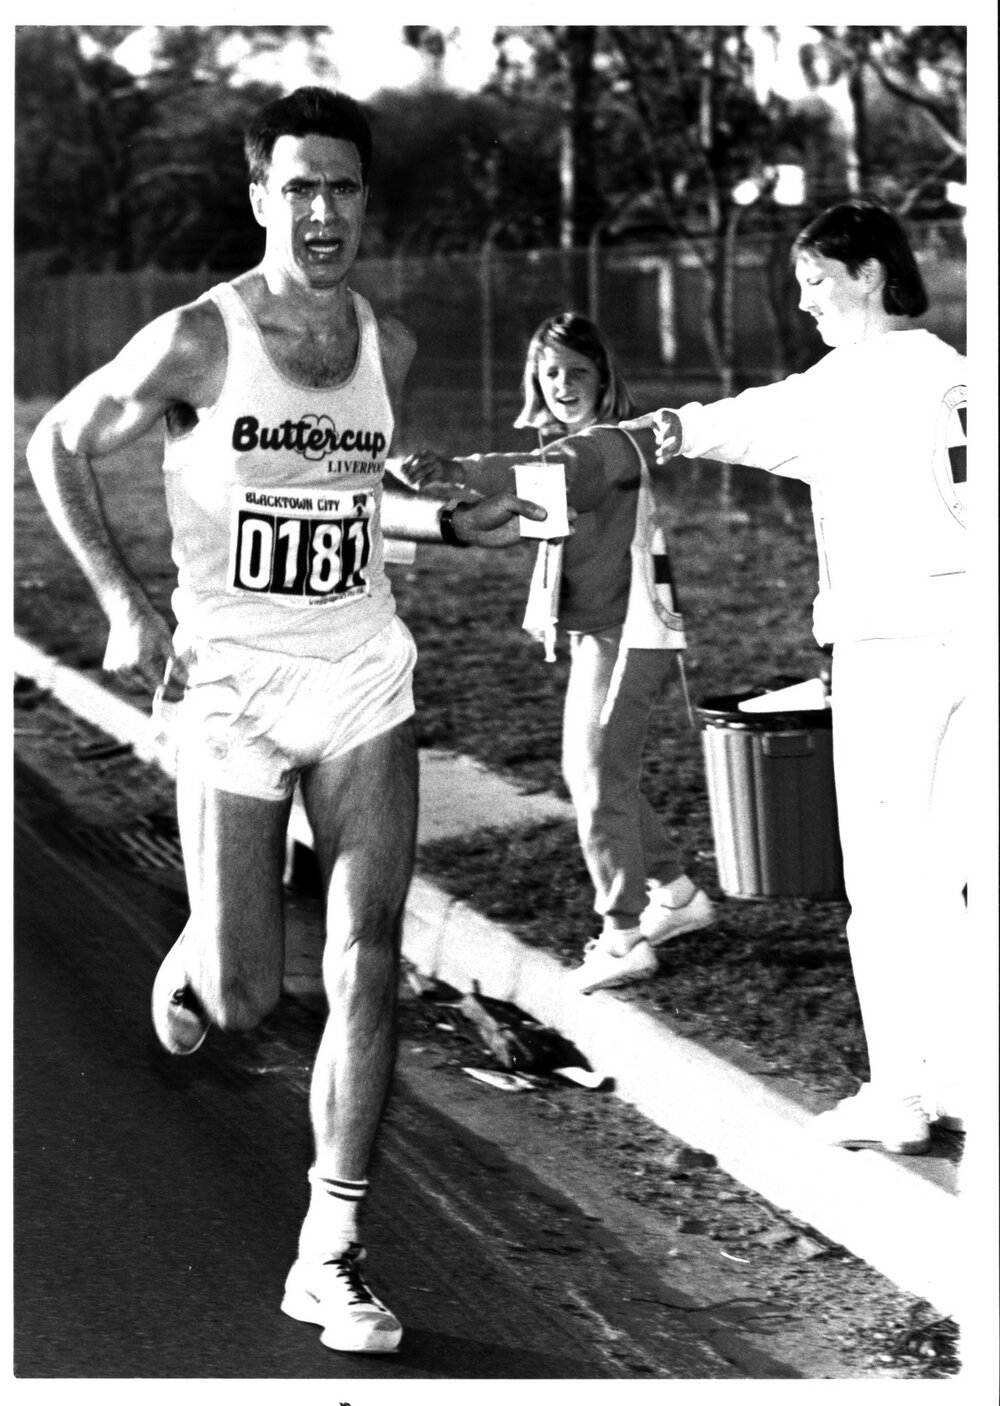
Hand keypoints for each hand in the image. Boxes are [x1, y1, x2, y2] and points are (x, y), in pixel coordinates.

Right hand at [103, 599, 179, 694]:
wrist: (126, 611)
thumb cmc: (149, 624)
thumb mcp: (166, 642)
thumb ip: (175, 665)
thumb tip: (187, 681)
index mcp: (139, 662)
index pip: (159, 686)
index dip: (173, 690)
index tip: (184, 693)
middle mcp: (125, 668)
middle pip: (149, 686)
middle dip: (161, 683)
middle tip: (173, 677)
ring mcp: (115, 668)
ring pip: (137, 684)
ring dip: (148, 679)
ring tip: (154, 662)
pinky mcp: (110, 667)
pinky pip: (127, 679)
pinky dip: (136, 675)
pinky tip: (140, 660)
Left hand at [399, 450, 464, 488]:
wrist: (455, 470)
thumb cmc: (438, 468)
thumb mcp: (428, 462)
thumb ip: (418, 465)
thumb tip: (404, 471)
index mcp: (427, 453)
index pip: (413, 457)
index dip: (406, 464)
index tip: (400, 472)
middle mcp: (431, 457)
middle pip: (417, 464)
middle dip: (409, 472)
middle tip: (404, 479)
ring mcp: (436, 464)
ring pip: (422, 471)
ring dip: (414, 478)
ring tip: (409, 484)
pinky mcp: (440, 472)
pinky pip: (428, 478)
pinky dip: (422, 483)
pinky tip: (418, 487)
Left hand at [453, 494, 575, 548]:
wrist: (473, 528)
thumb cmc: (487, 509)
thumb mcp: (505, 502)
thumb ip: (524, 506)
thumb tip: (544, 515)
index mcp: (526, 489)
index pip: (546, 485)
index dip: (558, 485)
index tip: (566, 488)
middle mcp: (532, 503)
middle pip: (553, 504)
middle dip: (564, 509)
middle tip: (571, 513)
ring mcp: (531, 519)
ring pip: (552, 521)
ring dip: (562, 525)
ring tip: (570, 529)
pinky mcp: (528, 533)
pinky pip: (545, 535)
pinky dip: (553, 537)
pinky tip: (558, 539)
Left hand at [620, 409, 681, 463]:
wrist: (684, 425)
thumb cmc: (661, 421)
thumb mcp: (651, 419)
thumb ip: (637, 423)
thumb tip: (620, 425)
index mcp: (665, 416)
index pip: (664, 415)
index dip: (662, 416)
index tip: (659, 417)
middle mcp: (672, 426)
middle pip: (670, 430)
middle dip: (666, 435)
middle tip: (659, 441)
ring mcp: (676, 436)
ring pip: (672, 443)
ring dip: (666, 448)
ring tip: (658, 453)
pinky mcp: (677, 446)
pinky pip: (672, 453)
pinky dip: (666, 458)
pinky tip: (659, 461)